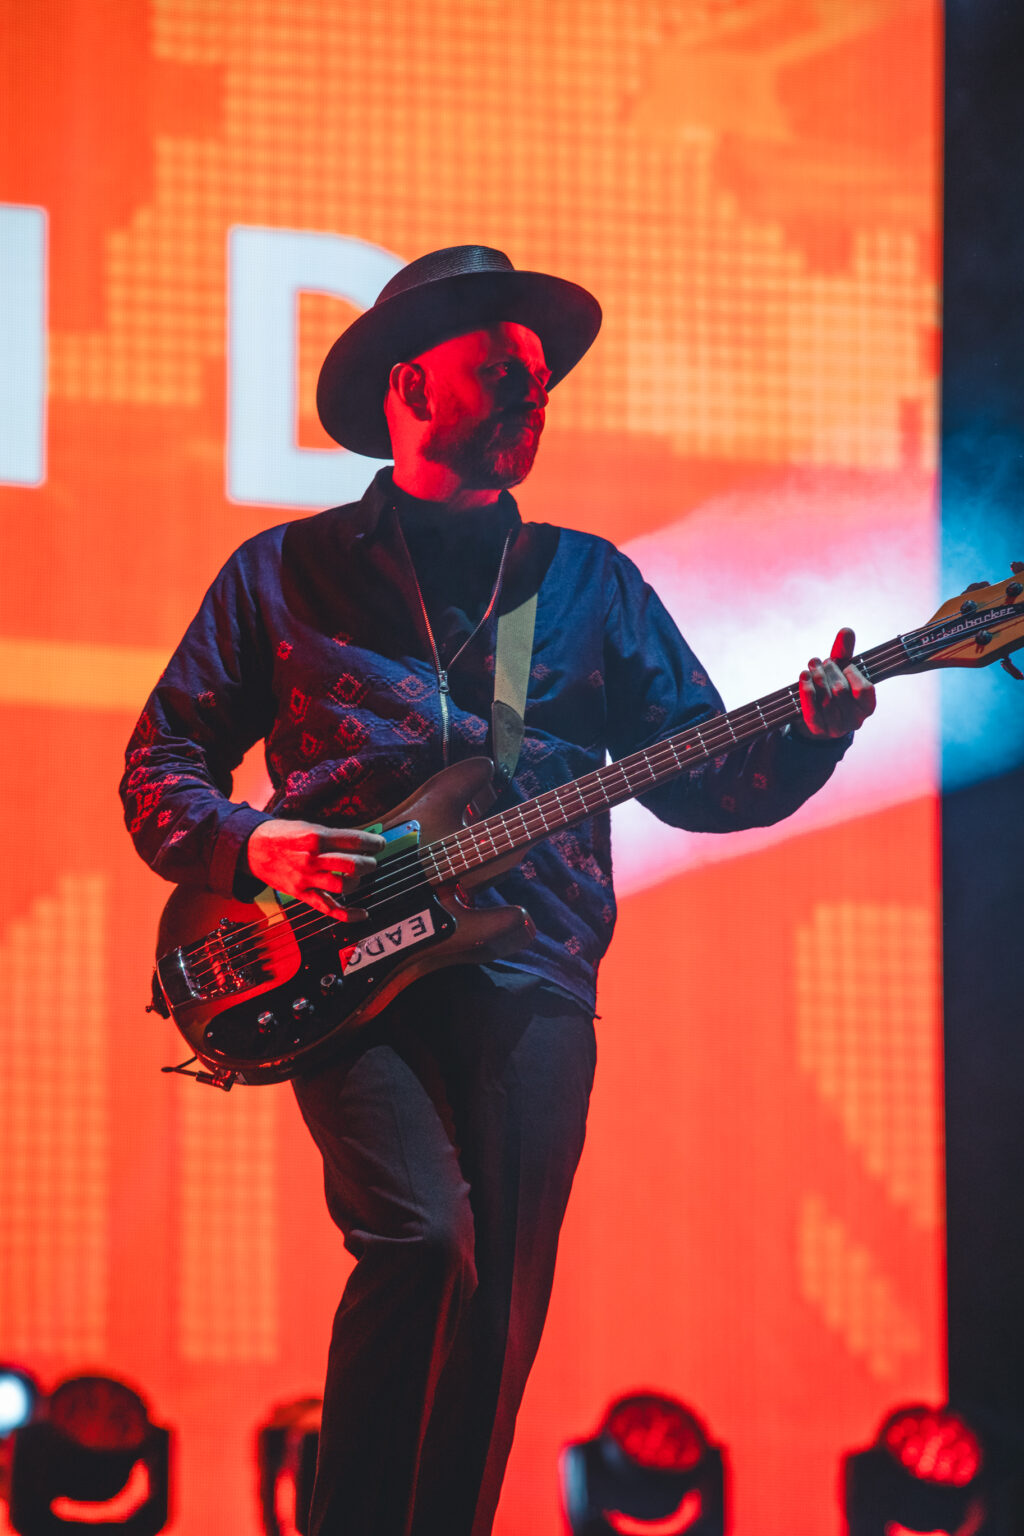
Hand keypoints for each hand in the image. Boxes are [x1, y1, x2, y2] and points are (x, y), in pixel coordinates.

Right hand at [246, 819, 385, 919]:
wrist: (251, 848)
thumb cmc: (281, 835)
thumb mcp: (307, 826)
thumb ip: (332, 835)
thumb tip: (360, 840)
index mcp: (316, 837)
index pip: (355, 841)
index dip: (374, 843)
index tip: (380, 844)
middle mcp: (312, 859)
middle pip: (353, 864)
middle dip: (369, 863)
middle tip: (371, 861)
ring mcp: (307, 878)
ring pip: (344, 886)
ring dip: (358, 882)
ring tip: (359, 876)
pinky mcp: (302, 894)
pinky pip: (328, 908)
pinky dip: (348, 914)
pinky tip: (362, 913)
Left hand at [795, 627, 875, 739]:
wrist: (815, 714)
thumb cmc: (832, 687)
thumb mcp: (840, 669)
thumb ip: (845, 652)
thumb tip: (846, 630)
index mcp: (867, 706)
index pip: (864, 689)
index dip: (852, 673)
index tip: (844, 663)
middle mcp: (855, 720)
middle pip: (841, 691)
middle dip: (829, 671)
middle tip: (820, 661)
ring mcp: (836, 728)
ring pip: (825, 699)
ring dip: (816, 677)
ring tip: (812, 664)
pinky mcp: (818, 729)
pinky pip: (811, 710)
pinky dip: (806, 690)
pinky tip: (803, 676)